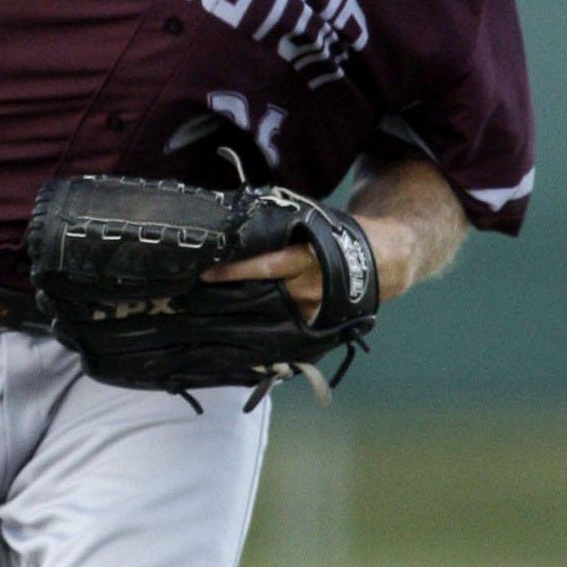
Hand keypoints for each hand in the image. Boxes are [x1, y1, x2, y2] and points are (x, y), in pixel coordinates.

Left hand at [199, 215, 398, 321]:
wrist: (380, 262)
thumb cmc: (336, 235)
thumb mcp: (309, 223)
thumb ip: (276, 227)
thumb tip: (234, 219)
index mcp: (304, 259)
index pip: (264, 265)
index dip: (233, 270)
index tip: (204, 272)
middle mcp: (305, 290)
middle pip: (257, 298)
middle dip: (223, 301)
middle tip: (186, 302)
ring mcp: (309, 313)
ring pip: (264, 320)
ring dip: (232, 321)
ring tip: (194, 322)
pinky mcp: (313, 330)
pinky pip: (278, 336)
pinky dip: (252, 339)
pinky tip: (222, 347)